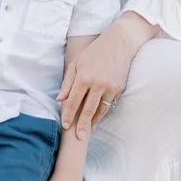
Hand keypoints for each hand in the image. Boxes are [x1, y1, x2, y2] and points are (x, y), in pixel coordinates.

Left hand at [59, 15, 149, 134]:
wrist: (120, 43)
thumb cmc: (94, 51)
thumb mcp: (77, 62)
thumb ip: (68, 82)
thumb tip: (60, 99)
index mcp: (84, 77)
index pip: (73, 101)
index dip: (68, 115)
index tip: (65, 125)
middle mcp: (98, 84)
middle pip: (88, 110)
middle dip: (82, 125)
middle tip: (79, 137)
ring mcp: (111, 87)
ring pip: (101, 110)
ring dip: (94, 121)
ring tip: (88, 129)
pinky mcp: (120, 88)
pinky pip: (110, 103)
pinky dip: (103, 111)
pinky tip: (98, 116)